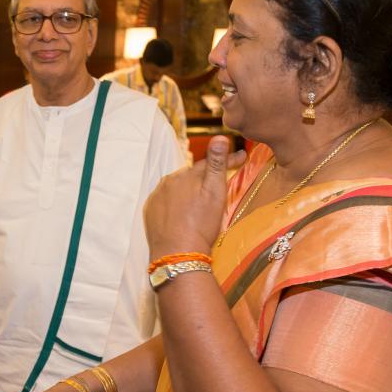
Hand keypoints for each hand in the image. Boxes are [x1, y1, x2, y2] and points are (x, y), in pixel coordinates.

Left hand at [144, 136, 247, 255]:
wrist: (178, 254)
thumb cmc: (201, 225)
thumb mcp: (215, 192)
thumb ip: (217, 164)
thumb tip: (220, 137)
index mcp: (186, 175)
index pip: (210, 163)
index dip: (228, 160)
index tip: (242, 158)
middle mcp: (168, 182)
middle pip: (192, 175)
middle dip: (206, 176)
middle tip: (220, 181)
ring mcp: (156, 197)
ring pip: (177, 189)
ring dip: (188, 190)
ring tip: (200, 201)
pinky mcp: (150, 213)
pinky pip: (164, 203)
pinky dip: (174, 204)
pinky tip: (182, 213)